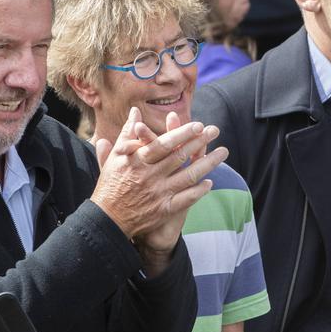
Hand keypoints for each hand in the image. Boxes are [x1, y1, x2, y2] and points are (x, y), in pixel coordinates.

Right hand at [90, 107, 227, 241]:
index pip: (164, 144)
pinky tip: (210, 183)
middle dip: (200, 142)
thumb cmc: (111, 185)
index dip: (182, 134)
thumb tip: (134, 111)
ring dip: (208, 163)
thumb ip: (127, 134)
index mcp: (138, 160)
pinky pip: (186, 199)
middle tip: (215, 130)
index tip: (198, 125)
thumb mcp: (115, 157)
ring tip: (223, 152)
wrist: (107, 220)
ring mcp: (158, 193)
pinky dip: (199, 191)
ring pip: (188, 176)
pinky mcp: (164, 209)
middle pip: (180, 156)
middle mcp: (150, 175)